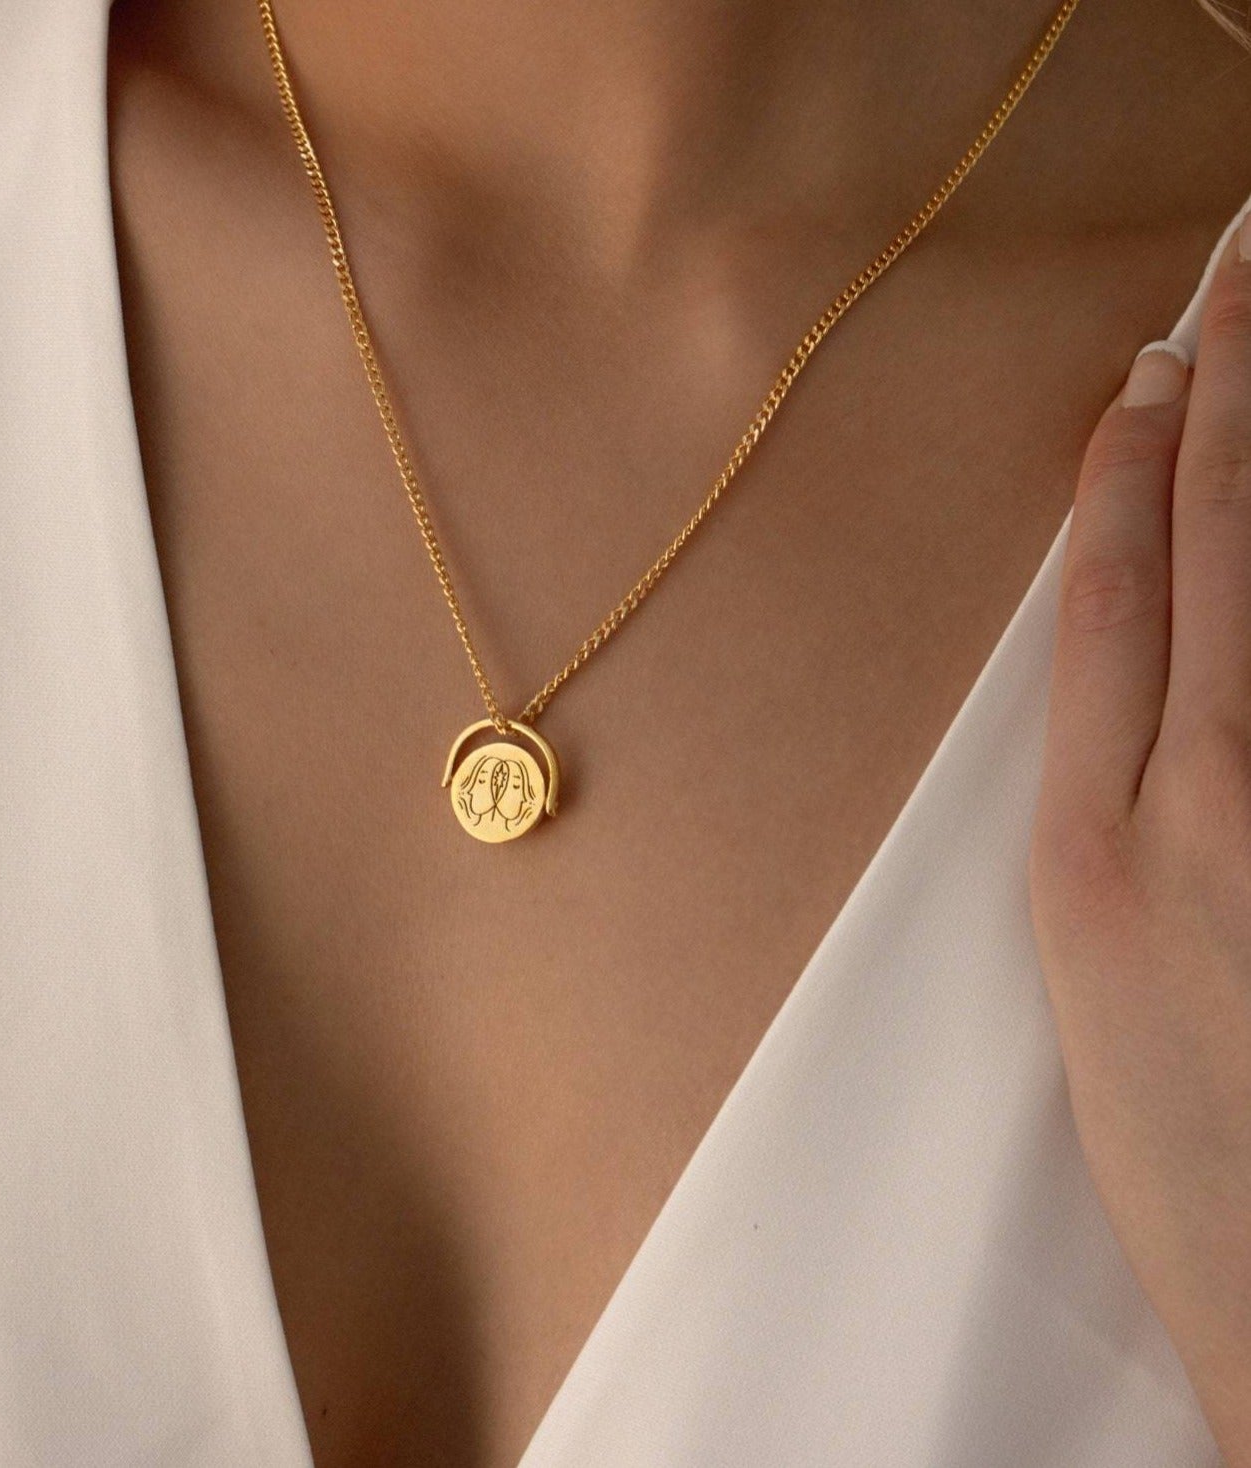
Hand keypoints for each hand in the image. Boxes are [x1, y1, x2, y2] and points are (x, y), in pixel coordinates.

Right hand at [1029, 220, 1250, 1464]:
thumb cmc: (1173, 1131)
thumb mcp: (1086, 956)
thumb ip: (1109, 797)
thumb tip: (1140, 646)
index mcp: (1098, 837)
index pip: (1117, 603)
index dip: (1135, 471)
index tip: (1161, 364)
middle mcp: (1209, 806)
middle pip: (1223, 559)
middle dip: (1238, 405)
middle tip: (1250, 278)